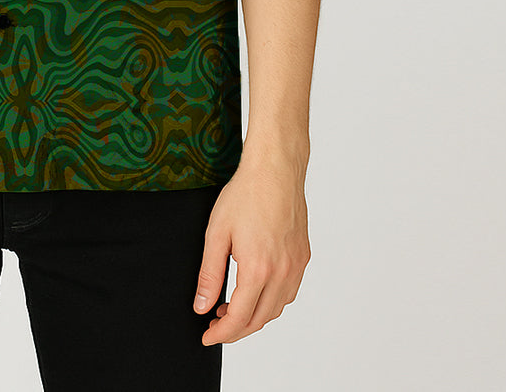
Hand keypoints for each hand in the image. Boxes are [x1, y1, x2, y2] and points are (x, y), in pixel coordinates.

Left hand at [191, 154, 310, 344]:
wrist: (275, 169)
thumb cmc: (245, 194)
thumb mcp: (216, 233)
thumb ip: (209, 274)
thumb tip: (202, 306)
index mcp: (258, 269)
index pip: (239, 318)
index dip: (221, 334)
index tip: (207, 336)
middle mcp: (282, 273)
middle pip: (260, 319)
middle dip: (236, 329)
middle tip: (215, 324)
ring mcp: (296, 266)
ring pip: (276, 308)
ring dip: (255, 316)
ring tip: (231, 307)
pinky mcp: (303, 257)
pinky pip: (289, 292)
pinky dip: (271, 301)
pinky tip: (255, 290)